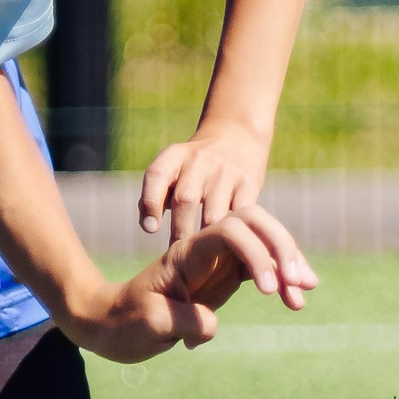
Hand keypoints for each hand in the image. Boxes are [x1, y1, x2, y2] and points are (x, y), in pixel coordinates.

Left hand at [64, 202, 316, 363]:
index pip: (228, 231)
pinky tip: (296, 299)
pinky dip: (280, 281)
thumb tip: (211, 325)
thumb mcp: (150, 323)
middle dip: (281, 248)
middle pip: (254, 225)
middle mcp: (205, 250)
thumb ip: (184, 319)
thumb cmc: (124, 321)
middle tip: (299, 284)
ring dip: (288, 264)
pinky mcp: (223, 277)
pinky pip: (260, 269)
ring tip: (303, 296)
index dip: (254, 252)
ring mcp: (217, 262)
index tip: (267, 289)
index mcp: (185, 254)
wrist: (109, 324)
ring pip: (263, 246)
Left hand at [138, 118, 269, 245]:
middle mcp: (199, 161)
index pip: (156, 176)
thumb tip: (148, 226)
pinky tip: (229, 248)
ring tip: (203, 260)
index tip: (150, 229)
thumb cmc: (193, 168)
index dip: (151, 203)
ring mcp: (226, 171)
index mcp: (174, 157)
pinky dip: (233, 234)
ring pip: (214, 214)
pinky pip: (240, 216)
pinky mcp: (249, 183)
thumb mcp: (172, 170)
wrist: (237, 137)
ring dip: (207, 239)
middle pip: (185, 200)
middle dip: (180, 232)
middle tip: (179, 254)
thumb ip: (155, 195)